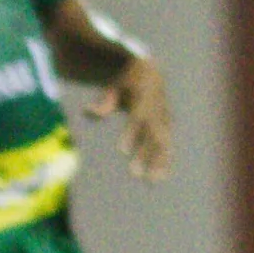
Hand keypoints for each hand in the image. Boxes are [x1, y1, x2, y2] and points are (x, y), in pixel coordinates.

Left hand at [85, 53, 171, 180]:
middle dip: (144, 154)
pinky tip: (160, 175)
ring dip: (158, 162)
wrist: (150, 71)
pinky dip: (164, 159)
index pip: (138, 118)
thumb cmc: (126, 81)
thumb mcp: (114, 87)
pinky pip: (166, 144)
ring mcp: (164, 117)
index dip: (131, 134)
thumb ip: (104, 102)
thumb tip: (86, 111)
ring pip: (162, 142)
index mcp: (144, 95)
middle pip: (152, 134)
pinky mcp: (167, 125)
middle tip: (134, 173)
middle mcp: (157, 108)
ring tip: (152, 181)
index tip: (122, 151)